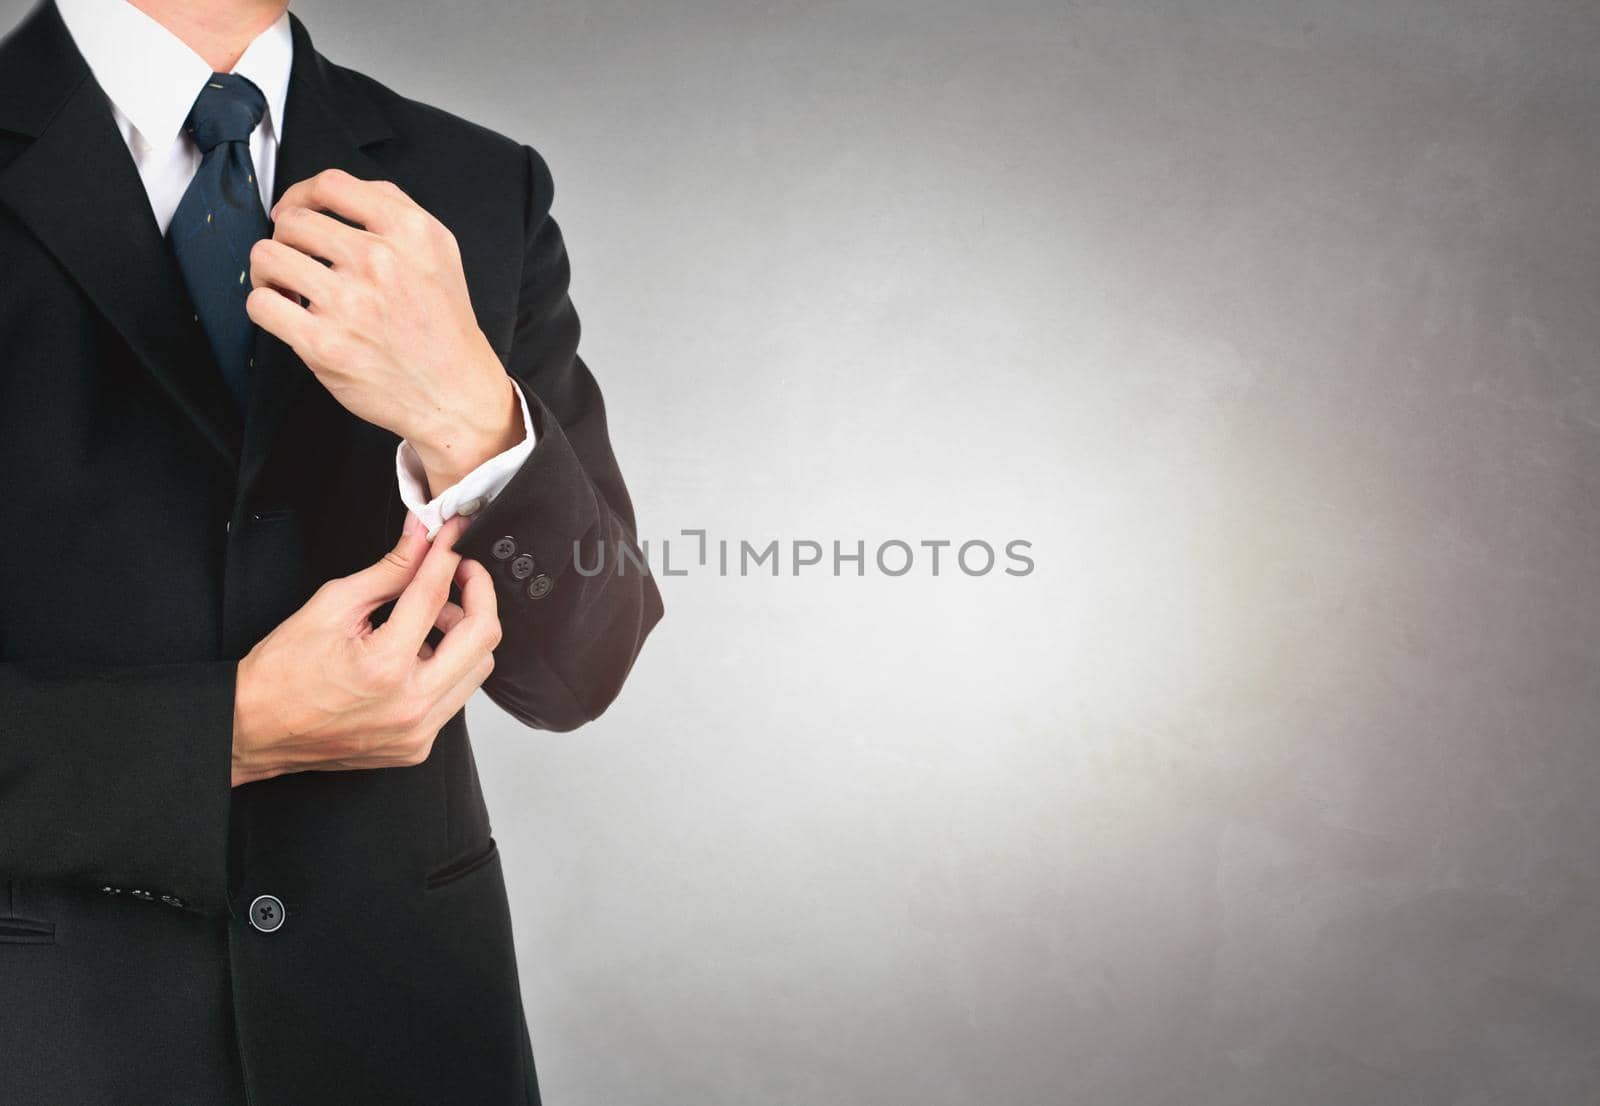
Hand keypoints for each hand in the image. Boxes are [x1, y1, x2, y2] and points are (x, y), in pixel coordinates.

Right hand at [231, 514, 500, 786]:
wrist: (253, 729)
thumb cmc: (281, 673)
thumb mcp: (332, 605)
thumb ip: (388, 571)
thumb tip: (420, 539)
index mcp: (385, 667)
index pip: (434, 596)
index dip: (448, 556)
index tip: (454, 536)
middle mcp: (410, 706)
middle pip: (483, 637)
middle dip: (478, 593)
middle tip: (460, 571)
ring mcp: (417, 732)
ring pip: (477, 668)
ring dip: (464, 633)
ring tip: (430, 617)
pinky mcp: (416, 747)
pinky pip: (454, 696)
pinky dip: (446, 666)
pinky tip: (416, 653)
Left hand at [245, 168, 523, 492]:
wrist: (455, 393)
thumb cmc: (444, 329)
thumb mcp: (440, 254)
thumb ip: (395, 215)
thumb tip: (334, 196)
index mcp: (410, 232)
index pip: (332, 185)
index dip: (301, 193)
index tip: (295, 210)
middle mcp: (379, 261)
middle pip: (293, 221)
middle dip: (285, 238)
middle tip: (296, 259)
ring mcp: (349, 303)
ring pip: (267, 256)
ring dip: (268, 271)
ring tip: (287, 285)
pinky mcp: (323, 344)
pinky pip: (261, 304)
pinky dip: (266, 305)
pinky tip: (288, 313)